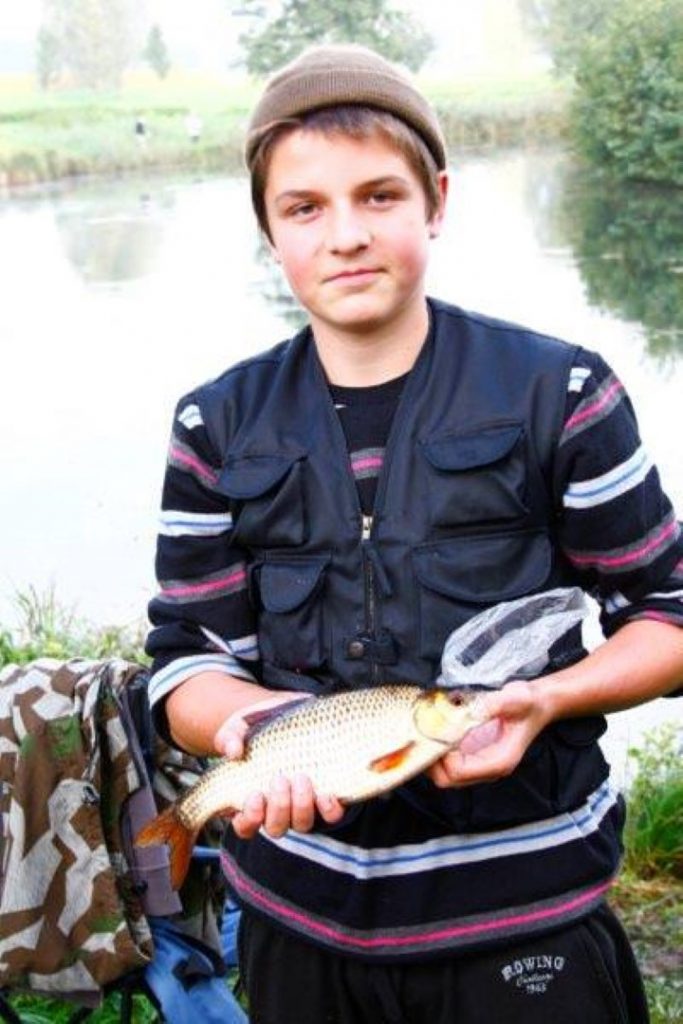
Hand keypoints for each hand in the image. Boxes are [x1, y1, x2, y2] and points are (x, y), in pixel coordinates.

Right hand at [213, 692, 344, 838]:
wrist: (289, 711)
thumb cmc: (258, 725)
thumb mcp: (239, 727)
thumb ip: (229, 737)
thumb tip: (232, 752)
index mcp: (251, 798)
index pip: (245, 826)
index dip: (249, 819)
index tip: (255, 795)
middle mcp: (277, 808)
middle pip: (276, 827)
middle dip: (279, 807)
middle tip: (280, 779)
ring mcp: (302, 805)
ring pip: (302, 824)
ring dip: (301, 806)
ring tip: (301, 777)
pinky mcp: (325, 796)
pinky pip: (330, 815)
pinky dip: (329, 809)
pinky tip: (326, 793)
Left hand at [427, 680, 551, 788]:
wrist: (537, 705)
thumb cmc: (529, 704)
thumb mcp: (516, 699)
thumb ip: (496, 703)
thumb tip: (474, 707)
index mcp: (500, 761)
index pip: (460, 772)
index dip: (443, 756)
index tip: (438, 733)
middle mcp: (488, 768)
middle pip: (448, 779)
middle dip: (431, 760)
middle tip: (424, 734)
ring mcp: (479, 764)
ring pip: (445, 774)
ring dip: (431, 756)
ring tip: (426, 732)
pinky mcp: (473, 756)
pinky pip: (448, 763)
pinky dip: (437, 751)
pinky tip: (434, 732)